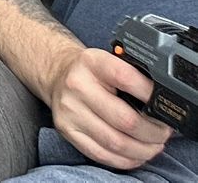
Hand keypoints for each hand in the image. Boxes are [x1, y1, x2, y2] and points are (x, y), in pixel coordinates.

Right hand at [45, 48, 171, 169]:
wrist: (57, 74)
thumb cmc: (93, 72)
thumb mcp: (110, 61)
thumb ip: (134, 76)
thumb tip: (163, 101)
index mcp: (92, 63)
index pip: (126, 78)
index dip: (151, 96)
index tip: (164, 108)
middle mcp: (77, 85)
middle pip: (126, 120)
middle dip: (153, 133)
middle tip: (163, 133)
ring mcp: (70, 110)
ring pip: (116, 143)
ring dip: (143, 150)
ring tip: (153, 146)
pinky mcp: (66, 130)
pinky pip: (102, 154)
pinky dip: (125, 159)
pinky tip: (135, 154)